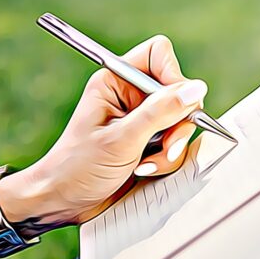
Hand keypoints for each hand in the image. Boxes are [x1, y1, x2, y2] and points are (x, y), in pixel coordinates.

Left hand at [0, 35, 206, 228]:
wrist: (64, 203)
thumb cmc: (77, 168)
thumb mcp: (121, 139)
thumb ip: (160, 112)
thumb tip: (196, 89)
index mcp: (116, 82)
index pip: (159, 56)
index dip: (173, 76)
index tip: (176, 105)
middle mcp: (132, 96)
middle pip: (179, 93)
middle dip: (176, 125)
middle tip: (165, 146)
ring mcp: (143, 120)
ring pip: (182, 122)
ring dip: (171, 149)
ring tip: (145, 165)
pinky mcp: (150, 142)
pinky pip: (176, 144)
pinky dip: (167, 161)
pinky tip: (145, 170)